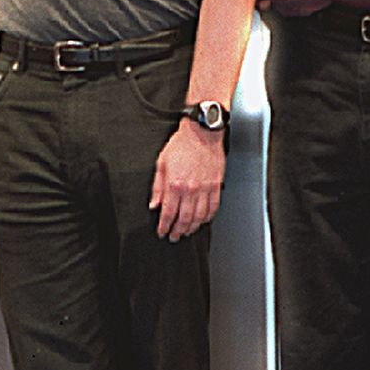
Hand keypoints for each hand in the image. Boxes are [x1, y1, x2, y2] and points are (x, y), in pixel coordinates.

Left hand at [149, 120, 224, 240]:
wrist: (202, 132)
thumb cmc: (181, 144)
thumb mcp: (162, 163)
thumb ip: (158, 187)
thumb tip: (154, 205)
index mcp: (175, 184)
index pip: (168, 213)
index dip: (164, 226)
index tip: (162, 232)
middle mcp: (191, 189)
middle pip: (184, 218)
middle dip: (178, 231)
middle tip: (174, 237)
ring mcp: (205, 188)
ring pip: (200, 216)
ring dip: (192, 228)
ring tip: (187, 232)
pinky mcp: (216, 185)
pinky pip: (213, 207)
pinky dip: (208, 217)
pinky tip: (203, 221)